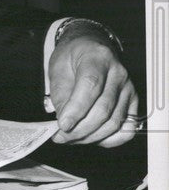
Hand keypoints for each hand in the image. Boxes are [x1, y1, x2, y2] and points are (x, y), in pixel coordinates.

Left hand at [48, 27, 138, 146]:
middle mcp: (117, 72)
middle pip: (103, 108)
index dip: (76, 109)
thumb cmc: (72, 58)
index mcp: (97, 57)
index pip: (90, 85)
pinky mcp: (132, 102)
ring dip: (90, 136)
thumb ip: (61, 97)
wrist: (88, 49)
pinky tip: (92, 138)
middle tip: (61, 137)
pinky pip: (126, 128)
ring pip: (114, 122)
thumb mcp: (58, 70)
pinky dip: (109, 139)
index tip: (62, 125)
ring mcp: (128, 88)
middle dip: (80, 129)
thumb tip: (65, 126)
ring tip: (71, 138)